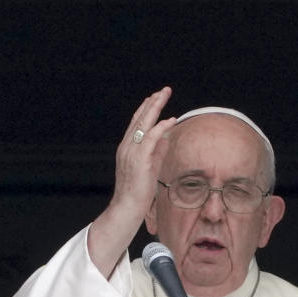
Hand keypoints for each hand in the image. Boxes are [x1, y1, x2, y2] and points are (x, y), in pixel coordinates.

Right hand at [112, 87, 176, 220]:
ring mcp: (131, 152)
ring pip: (143, 124)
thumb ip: (158, 151)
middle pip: (139, 118)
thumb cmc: (139, 190)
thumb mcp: (151, 166)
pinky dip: (160, 127)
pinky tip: (170, 119)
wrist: (128, 207)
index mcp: (128, 147)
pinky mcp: (139, 160)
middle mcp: (127, 146)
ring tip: (165, 96)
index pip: (136, 123)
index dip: (146, 108)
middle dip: (152, 102)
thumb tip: (167, 137)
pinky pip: (151, 138)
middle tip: (164, 90)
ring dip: (155, 108)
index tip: (156, 97)